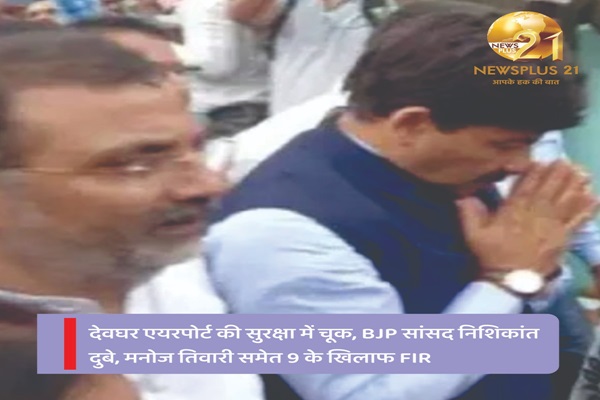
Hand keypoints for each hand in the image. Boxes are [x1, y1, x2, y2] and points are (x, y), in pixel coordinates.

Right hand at [457, 161, 598, 277]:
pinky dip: (586, 209)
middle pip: (550, 190)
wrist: (509, 281)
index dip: (536, 172)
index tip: (543, 161)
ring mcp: (552, 227)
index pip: (527, 187)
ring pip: (566, 201)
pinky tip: (593, 197)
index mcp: (514, 211)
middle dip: (559, 174)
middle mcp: (535, 215)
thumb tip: (462, 195)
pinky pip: (577, 221)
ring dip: (575, 186)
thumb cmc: (491, 255)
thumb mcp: (473, 234)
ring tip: (582, 172)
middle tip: (567, 161)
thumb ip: (469, 212)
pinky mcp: (563, 239)